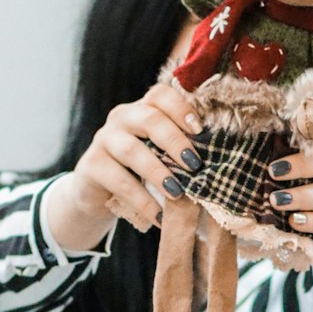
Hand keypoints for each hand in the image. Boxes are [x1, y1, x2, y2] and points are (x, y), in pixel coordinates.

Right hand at [47, 83, 203, 249]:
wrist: (98, 195)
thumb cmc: (141, 173)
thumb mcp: (160, 158)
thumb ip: (180, 153)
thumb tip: (222, 167)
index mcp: (143, 110)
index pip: (161, 95)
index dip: (182, 108)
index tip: (201, 130)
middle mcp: (122, 118)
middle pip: (150, 118)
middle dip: (176, 141)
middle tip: (195, 165)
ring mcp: (104, 139)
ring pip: (132, 150)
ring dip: (159, 173)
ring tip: (178, 194)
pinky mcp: (91, 165)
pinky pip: (119, 181)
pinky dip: (143, 201)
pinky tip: (160, 217)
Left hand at [264, 146, 312, 291]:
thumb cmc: (312, 205)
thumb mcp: (302, 184)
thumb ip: (284, 172)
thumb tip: (249, 159)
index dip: (300, 139)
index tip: (274, 141)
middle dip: (298, 166)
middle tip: (271, 172)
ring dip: (300, 197)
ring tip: (276, 201)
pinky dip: (312, 221)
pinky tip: (294, 222)